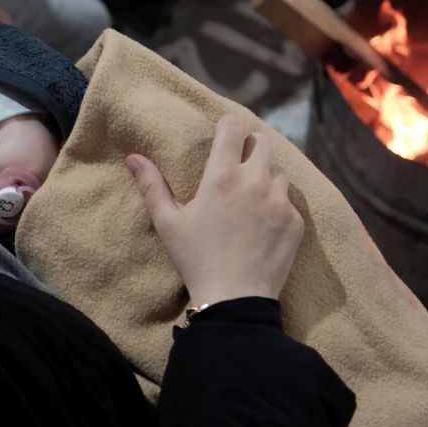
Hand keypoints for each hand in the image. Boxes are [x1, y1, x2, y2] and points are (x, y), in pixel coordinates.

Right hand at [126, 115, 304, 306]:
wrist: (234, 300)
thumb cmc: (196, 260)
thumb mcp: (168, 223)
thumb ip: (151, 185)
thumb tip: (133, 157)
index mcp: (222, 176)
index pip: (234, 126)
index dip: (228, 127)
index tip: (223, 136)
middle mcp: (254, 181)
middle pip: (262, 142)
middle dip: (249, 149)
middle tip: (236, 169)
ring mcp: (279, 200)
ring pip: (278, 171)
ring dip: (266, 177)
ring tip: (250, 199)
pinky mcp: (294, 221)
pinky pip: (288, 201)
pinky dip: (277, 206)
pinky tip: (262, 225)